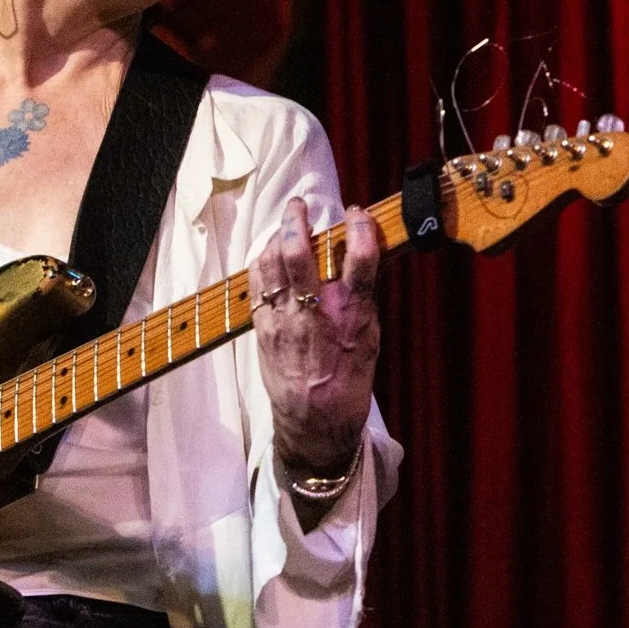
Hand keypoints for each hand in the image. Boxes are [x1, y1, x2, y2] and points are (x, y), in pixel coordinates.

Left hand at [251, 198, 381, 479]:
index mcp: (352, 314)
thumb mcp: (370, 338)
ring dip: (275, 238)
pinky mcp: (263, 328)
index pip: (360, 256)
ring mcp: (285, 319)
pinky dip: (262, 263)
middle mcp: (316, 311)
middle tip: (300, 205)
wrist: (316, 422)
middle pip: (300, 251)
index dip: (359, 226)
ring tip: (283, 226)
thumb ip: (363, 298)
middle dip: (297, 220)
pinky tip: (269, 257)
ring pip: (271, 264)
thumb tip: (365, 261)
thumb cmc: (349, 382)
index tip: (357, 212)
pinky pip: (258, 284)